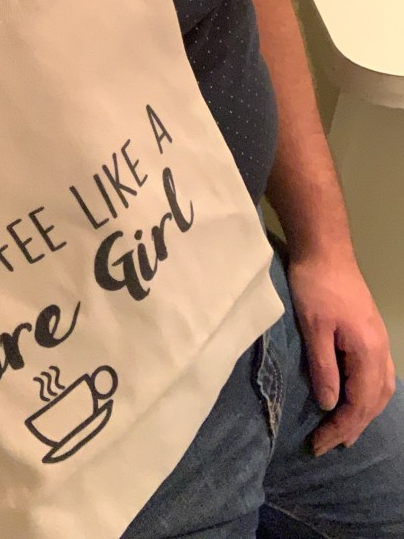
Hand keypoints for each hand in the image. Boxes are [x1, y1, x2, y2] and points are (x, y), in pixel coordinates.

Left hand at [287, 252, 395, 456]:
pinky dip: (368, 394)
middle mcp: (381, 349)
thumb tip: (328, 404)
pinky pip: (378, 374)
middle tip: (327, 444)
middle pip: (375, 400)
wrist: (325, 249)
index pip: (360, 403)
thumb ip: (323, 367)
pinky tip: (356, 397)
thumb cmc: (315, 285)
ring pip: (381, 388)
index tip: (318, 444)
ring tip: (344, 429)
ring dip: (364, 412)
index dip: (341, 427)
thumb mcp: (313, 328)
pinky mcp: (370, 331)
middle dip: (353, 425)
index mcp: (368, 351)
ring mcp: (378, 339)